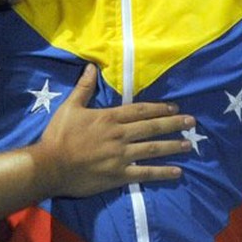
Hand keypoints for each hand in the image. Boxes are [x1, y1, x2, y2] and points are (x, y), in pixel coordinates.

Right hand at [35, 65, 194, 196]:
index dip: (160, 108)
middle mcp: (119, 135)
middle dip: (173, 124)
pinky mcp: (119, 175)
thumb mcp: (70, 107)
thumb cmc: (58, 136)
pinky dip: (162, 173)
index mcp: (109, 118)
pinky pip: (145, 173)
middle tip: (191, 122)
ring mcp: (121, 156)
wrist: (50, 166)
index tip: (175, 107)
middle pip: (152, 128)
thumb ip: (84, 87)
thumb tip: (91, 66)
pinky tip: (177, 172)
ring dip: (173, 146)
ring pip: (153, 149)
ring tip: (188, 144)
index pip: (141, 111)